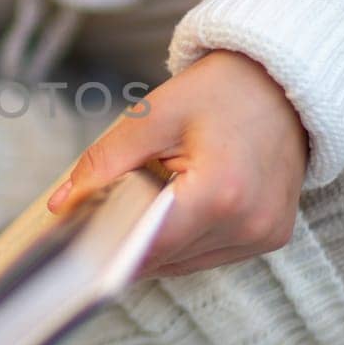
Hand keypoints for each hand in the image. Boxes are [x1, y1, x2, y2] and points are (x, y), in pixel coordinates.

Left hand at [47, 50, 307, 276]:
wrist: (282, 81)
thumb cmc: (220, 91)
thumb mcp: (154, 116)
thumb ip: (104, 163)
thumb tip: (60, 204)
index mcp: (221, 193)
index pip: (148, 244)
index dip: (107, 242)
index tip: (77, 238)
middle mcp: (248, 224)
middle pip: (164, 258)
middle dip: (128, 240)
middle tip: (100, 213)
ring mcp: (265, 235)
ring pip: (185, 264)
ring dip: (158, 243)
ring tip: (144, 203)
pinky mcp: (272, 237)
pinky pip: (211, 255)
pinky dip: (185, 240)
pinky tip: (177, 207)